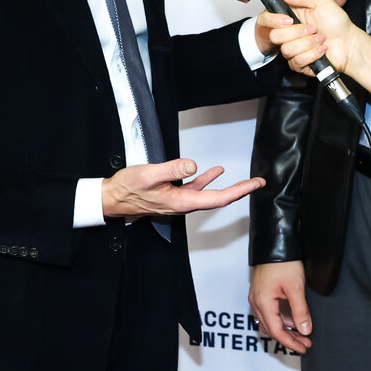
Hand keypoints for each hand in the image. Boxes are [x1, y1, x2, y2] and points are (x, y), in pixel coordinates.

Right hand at [102, 157, 262, 219]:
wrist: (113, 198)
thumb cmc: (127, 188)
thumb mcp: (148, 174)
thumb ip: (172, 169)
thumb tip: (193, 165)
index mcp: (181, 202)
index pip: (218, 199)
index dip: (239, 191)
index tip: (254, 185)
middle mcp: (183, 205)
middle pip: (218, 199)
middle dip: (240, 191)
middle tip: (258, 183)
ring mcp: (179, 201)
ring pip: (209, 195)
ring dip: (227, 187)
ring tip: (245, 181)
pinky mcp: (173, 195)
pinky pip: (196, 189)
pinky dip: (207, 180)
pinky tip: (214, 172)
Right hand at [250, 260, 311, 353]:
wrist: (275, 243)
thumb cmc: (283, 262)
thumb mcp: (295, 288)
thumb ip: (300, 310)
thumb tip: (305, 330)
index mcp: (263, 302)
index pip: (276, 331)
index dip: (290, 342)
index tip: (304, 347)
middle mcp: (257, 302)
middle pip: (272, 329)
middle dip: (290, 338)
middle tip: (306, 343)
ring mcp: (257, 297)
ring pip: (270, 321)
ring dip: (286, 329)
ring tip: (303, 333)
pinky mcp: (262, 292)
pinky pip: (270, 312)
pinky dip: (282, 319)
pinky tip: (294, 320)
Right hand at [265, 0, 358, 76]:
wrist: (349, 43)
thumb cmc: (338, 22)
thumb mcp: (320, 0)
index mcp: (291, 16)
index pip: (268, 19)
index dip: (274, 20)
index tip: (289, 19)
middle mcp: (290, 33)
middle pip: (275, 36)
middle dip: (298, 32)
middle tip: (313, 28)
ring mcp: (293, 49)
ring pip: (287, 49)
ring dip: (308, 43)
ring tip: (320, 38)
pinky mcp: (299, 63)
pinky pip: (297, 61)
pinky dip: (313, 54)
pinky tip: (321, 49)